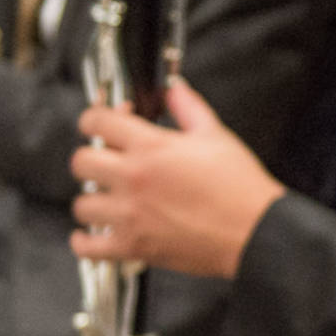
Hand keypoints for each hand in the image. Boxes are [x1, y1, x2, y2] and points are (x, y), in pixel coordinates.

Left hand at [69, 78, 284, 278]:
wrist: (255, 232)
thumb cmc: (240, 189)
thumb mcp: (215, 135)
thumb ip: (188, 107)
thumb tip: (174, 89)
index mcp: (151, 146)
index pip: (97, 121)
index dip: (95, 118)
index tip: (100, 123)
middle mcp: (134, 178)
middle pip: (81, 161)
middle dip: (91, 157)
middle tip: (106, 162)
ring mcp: (130, 214)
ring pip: (81, 204)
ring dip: (92, 200)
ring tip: (108, 199)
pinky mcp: (134, 246)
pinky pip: (89, 247)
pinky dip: (85, 242)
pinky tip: (92, 235)